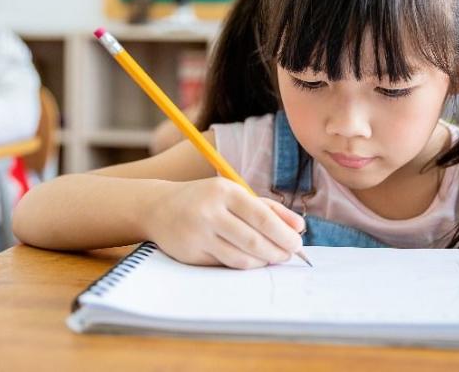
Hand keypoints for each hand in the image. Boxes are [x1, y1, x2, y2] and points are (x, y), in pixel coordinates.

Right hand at [145, 177, 305, 268]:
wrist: (159, 207)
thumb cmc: (206, 199)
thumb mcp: (236, 194)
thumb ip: (269, 208)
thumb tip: (299, 227)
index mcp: (225, 192)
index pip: (262, 217)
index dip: (284, 235)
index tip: (297, 244)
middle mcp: (210, 212)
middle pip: (253, 241)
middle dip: (277, 252)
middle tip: (288, 255)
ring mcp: (198, 235)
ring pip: (240, 258)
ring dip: (262, 262)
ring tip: (271, 258)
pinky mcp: (191, 254)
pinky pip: (225, 265)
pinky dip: (243, 265)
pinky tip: (250, 260)